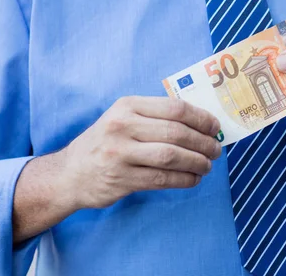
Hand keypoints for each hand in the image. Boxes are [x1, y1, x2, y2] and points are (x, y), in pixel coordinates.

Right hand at [58, 96, 221, 209]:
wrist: (70, 173)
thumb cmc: (106, 142)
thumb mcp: (124, 118)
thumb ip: (156, 116)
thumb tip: (202, 123)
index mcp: (128, 106)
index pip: (175, 108)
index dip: (201, 118)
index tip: (215, 127)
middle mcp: (122, 126)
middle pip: (176, 132)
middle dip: (203, 142)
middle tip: (215, 149)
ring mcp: (120, 153)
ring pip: (171, 156)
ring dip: (196, 162)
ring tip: (207, 165)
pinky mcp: (120, 179)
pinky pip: (161, 179)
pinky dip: (183, 179)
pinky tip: (193, 179)